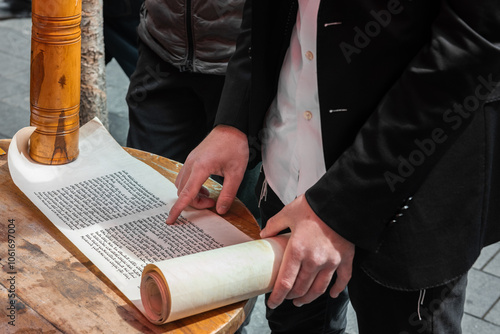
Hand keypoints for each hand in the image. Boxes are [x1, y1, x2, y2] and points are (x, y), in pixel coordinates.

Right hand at [166, 125, 248, 224]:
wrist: (232, 128)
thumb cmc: (235, 147)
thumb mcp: (236, 173)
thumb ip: (228, 194)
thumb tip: (221, 210)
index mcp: (200, 168)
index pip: (186, 194)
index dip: (178, 209)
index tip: (170, 221)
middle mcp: (191, 164)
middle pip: (183, 191)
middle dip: (194, 202)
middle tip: (212, 203)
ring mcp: (189, 160)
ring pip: (181, 184)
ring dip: (191, 194)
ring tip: (208, 196)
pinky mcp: (192, 159)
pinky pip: (184, 177)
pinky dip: (191, 186)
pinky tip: (204, 187)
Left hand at [260, 194, 354, 308]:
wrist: (340, 201)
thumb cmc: (313, 206)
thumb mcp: (288, 213)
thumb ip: (274, 225)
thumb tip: (264, 234)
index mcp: (297, 250)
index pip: (285, 282)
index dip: (277, 296)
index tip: (272, 302)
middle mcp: (314, 260)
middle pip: (301, 288)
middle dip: (291, 297)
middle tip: (286, 298)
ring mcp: (331, 262)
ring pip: (319, 288)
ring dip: (309, 298)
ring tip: (301, 301)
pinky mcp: (345, 258)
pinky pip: (342, 280)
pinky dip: (337, 289)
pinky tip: (331, 294)